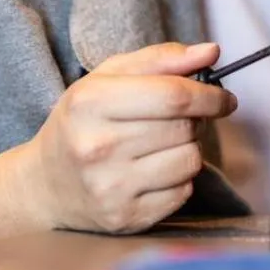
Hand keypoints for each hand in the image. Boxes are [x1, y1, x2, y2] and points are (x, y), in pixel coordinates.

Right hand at [23, 42, 236, 233]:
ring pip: (190, 161)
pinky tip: (154, 172)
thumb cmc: (83, 122)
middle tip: (179, 120)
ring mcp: (110, 188)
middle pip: (185, 127)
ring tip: (162, 146)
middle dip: (195, 120)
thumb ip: (161, 59)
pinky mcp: (125, 218)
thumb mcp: (107, 78)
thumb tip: (211, 51)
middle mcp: (97, 148)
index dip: (210, 95)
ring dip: (188, 149)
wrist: (44, 185)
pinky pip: (183, 193)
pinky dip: (179, 179)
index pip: (174, 96)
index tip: (225, 98)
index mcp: (90, 103)